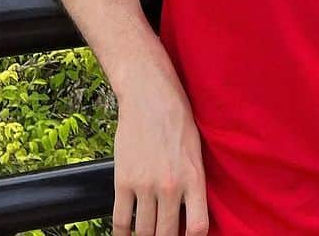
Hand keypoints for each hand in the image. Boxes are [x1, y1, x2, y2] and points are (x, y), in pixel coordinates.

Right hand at [112, 82, 208, 235]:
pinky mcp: (123, 181)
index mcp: (194, 177)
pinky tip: (126, 234)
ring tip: (147, 233)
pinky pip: (120, 221)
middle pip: (166, 235)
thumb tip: (188, 212)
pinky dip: (122, 234)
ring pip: (143, 232)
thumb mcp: (195, 150)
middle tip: (164, 233)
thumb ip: (193, 182)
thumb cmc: (177, 119)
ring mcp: (145, 185)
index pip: (198, 227)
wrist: (149, 96)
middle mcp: (170, 185)